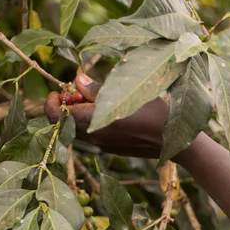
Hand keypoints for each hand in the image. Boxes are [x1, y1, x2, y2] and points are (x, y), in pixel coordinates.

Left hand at [44, 73, 173, 158]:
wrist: (178, 142)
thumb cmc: (155, 114)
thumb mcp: (127, 93)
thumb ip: (97, 89)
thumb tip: (76, 80)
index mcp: (92, 123)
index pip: (56, 114)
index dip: (52, 101)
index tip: (60, 89)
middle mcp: (93, 137)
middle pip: (67, 121)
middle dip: (69, 104)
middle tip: (81, 90)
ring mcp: (103, 145)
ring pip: (81, 127)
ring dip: (83, 112)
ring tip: (99, 98)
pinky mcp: (113, 148)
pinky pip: (94, 133)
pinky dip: (95, 121)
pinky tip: (112, 111)